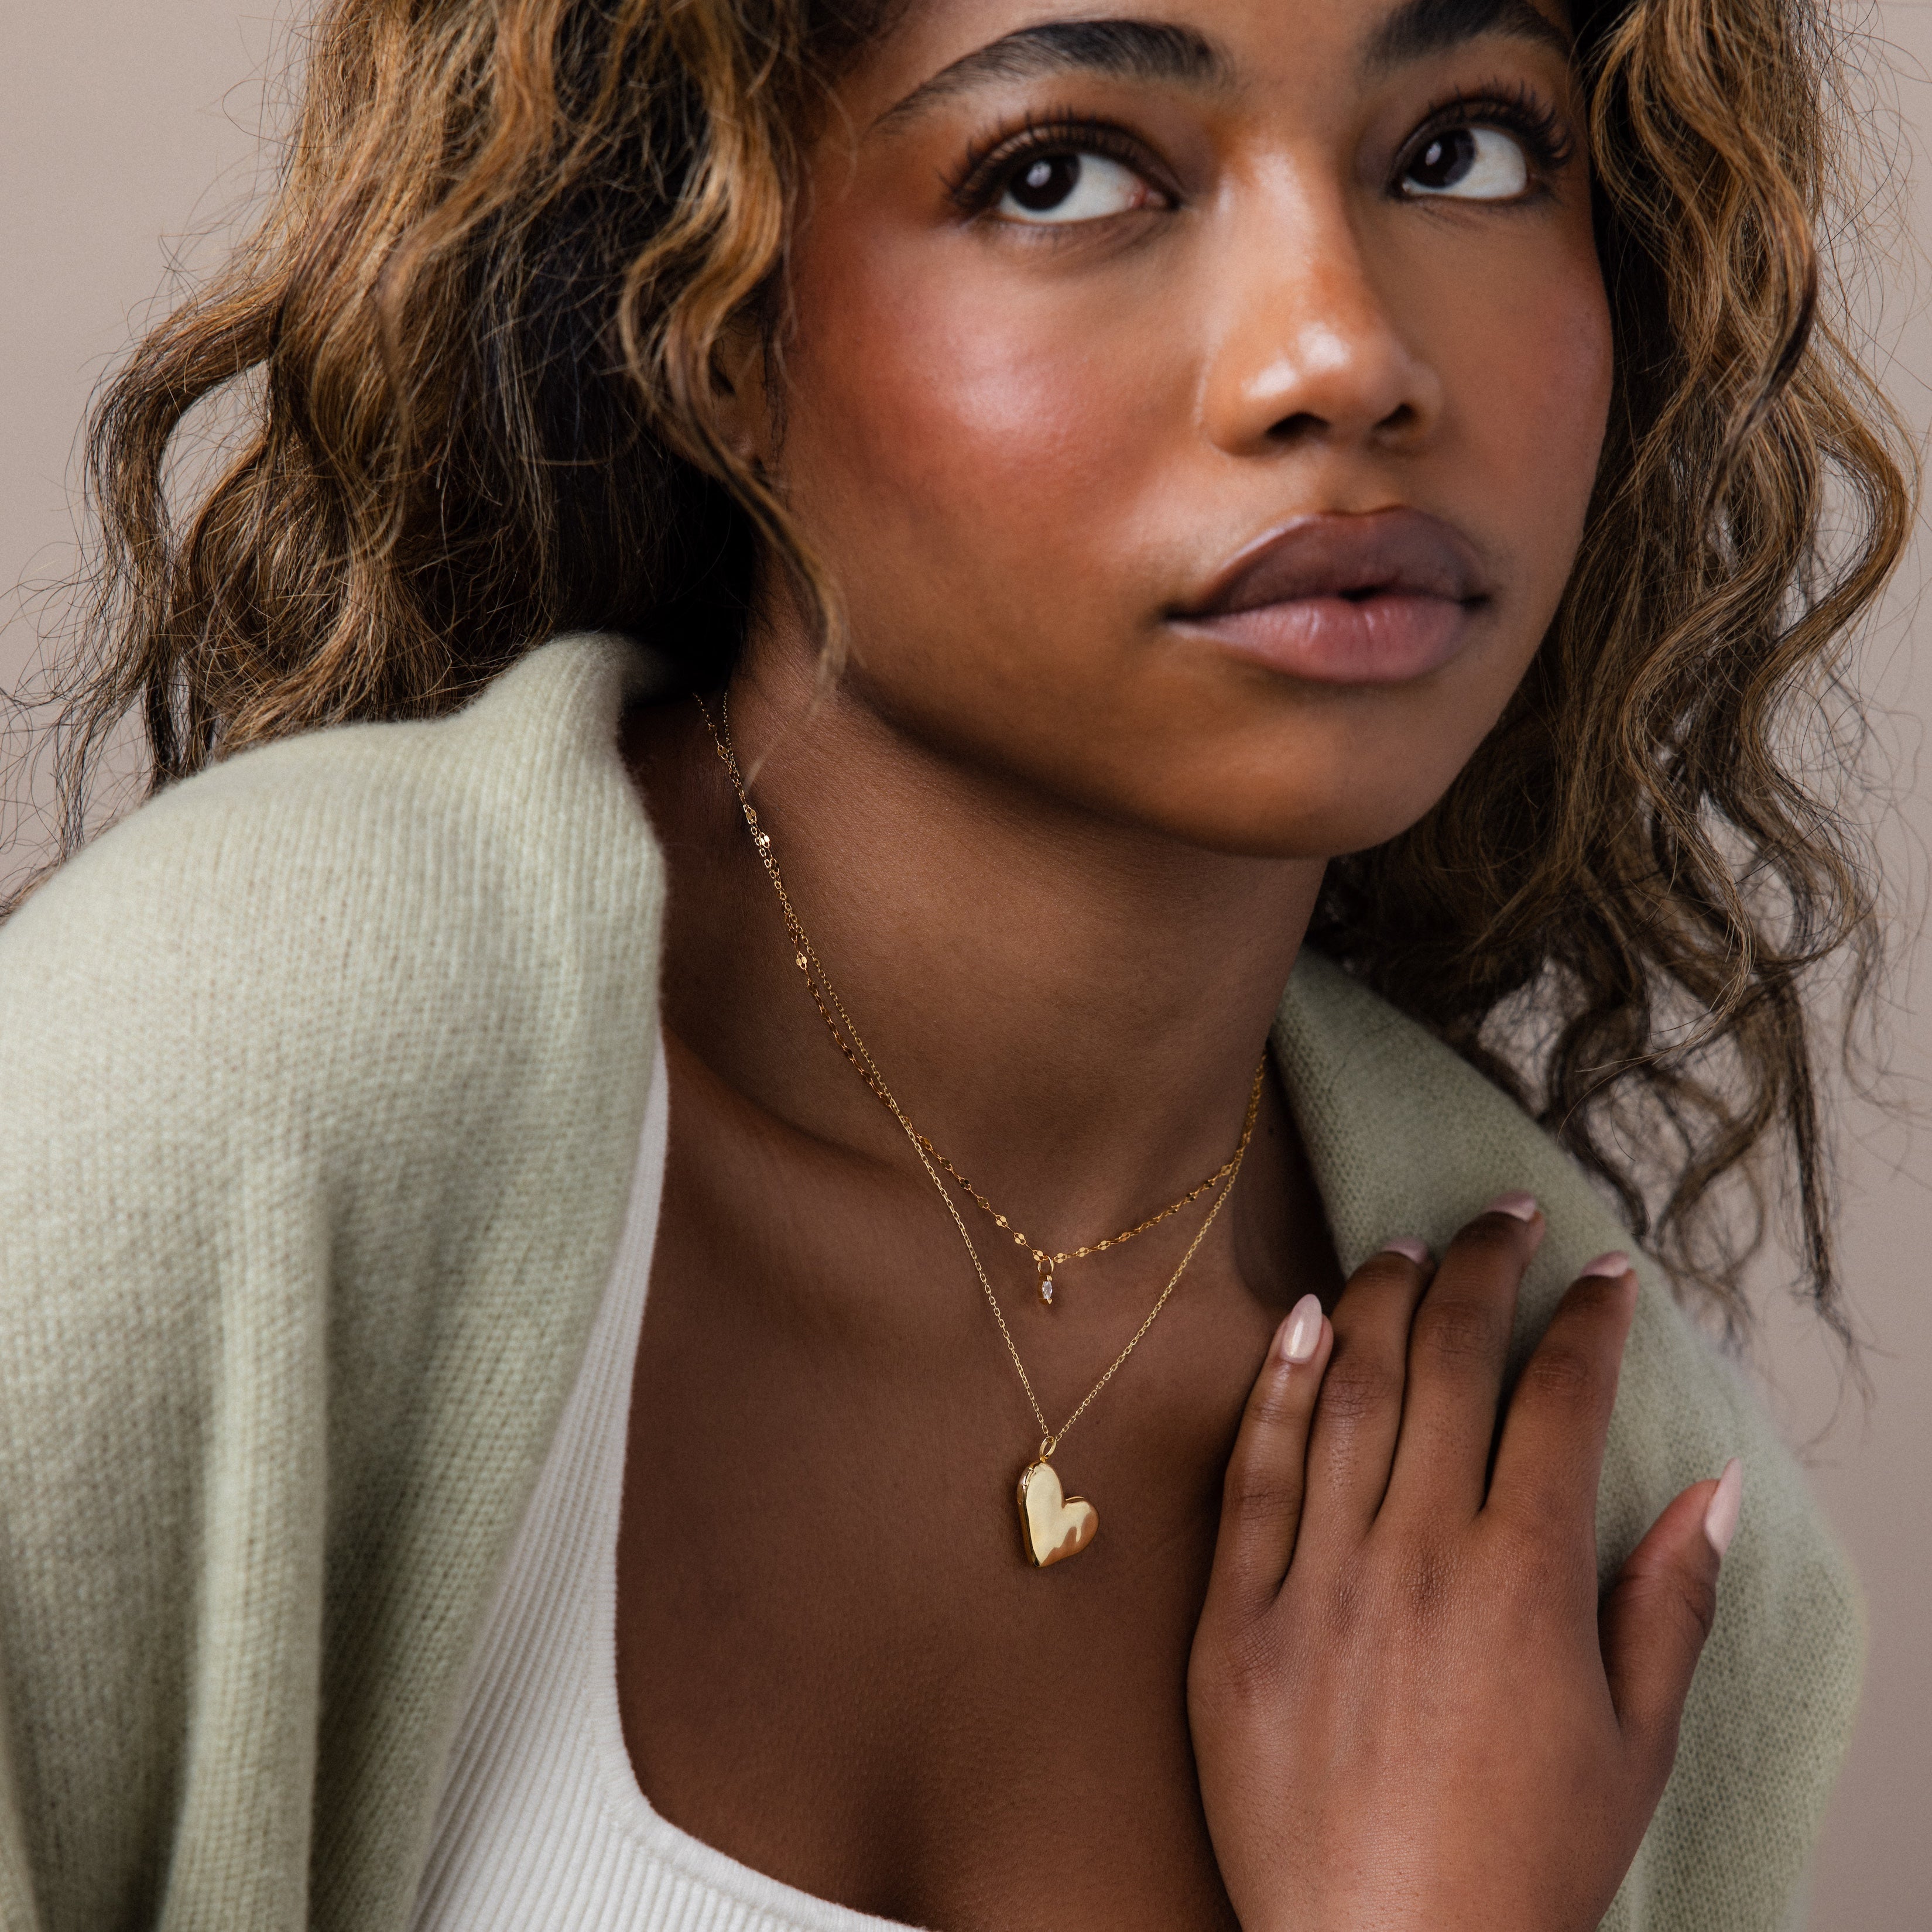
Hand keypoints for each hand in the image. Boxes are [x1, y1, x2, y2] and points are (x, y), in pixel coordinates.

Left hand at [1187, 1199, 1740, 1931]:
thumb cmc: (1521, 1866)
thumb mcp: (1632, 1748)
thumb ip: (1672, 1606)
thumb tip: (1713, 1486)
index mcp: (1524, 1583)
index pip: (1562, 1399)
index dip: (1589, 1320)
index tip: (1602, 1272)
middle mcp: (1418, 1557)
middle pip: (1451, 1363)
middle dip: (1484, 1268)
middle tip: (1501, 1215)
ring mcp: (1318, 1578)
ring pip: (1351, 1392)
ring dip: (1382, 1299)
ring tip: (1406, 1244)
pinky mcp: (1236, 1614)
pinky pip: (1253, 1470)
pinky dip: (1279, 1383)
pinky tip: (1303, 1318)